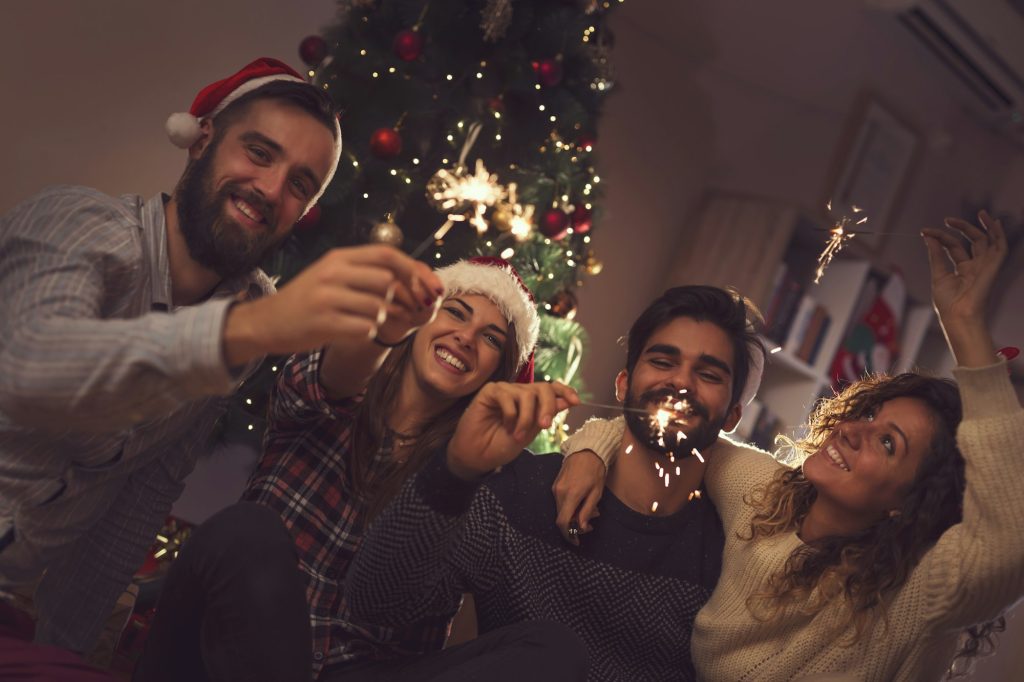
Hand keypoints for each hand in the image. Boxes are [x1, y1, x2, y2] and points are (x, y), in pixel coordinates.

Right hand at [223, 245, 443, 366]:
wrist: (266, 322)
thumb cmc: (307, 299)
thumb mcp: (332, 274)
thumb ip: (366, 271)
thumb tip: (415, 273)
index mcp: (338, 258)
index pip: (387, 255)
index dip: (413, 270)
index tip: (428, 287)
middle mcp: (332, 273)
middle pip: (387, 282)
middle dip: (400, 300)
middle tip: (399, 312)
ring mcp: (327, 298)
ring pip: (378, 308)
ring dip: (381, 320)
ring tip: (365, 321)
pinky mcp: (323, 323)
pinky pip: (365, 329)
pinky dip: (366, 333)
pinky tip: (351, 332)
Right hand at [447, 382, 579, 480]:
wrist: (479, 456)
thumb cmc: (502, 445)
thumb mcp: (531, 432)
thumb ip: (546, 415)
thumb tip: (568, 400)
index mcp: (532, 402)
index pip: (551, 388)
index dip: (565, 391)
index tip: (576, 402)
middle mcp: (520, 393)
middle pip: (543, 388)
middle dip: (548, 406)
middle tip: (545, 426)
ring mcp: (505, 391)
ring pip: (527, 394)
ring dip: (525, 418)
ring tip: (517, 435)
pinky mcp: (490, 391)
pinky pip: (507, 396)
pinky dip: (510, 415)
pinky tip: (504, 425)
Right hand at [553, 450, 604, 545]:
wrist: (587, 450)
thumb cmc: (595, 471)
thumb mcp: (596, 493)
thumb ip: (587, 511)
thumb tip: (580, 527)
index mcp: (570, 495)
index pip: (562, 522)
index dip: (568, 535)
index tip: (576, 541)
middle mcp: (559, 492)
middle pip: (562, 517)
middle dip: (575, 525)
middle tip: (591, 523)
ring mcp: (555, 488)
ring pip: (561, 510)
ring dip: (574, 515)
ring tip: (590, 510)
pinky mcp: (555, 484)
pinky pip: (560, 501)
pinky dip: (570, 506)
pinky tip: (583, 501)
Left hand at [921, 210, 1006, 366]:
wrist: (958, 316)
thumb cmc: (948, 302)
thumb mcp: (938, 274)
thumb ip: (936, 255)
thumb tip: (928, 236)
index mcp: (962, 269)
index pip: (954, 246)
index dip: (940, 237)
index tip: (924, 231)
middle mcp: (976, 266)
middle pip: (973, 241)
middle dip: (963, 227)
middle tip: (947, 219)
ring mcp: (985, 266)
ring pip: (989, 241)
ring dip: (986, 226)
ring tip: (981, 213)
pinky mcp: (993, 268)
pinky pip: (1000, 248)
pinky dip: (999, 235)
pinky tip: (995, 223)